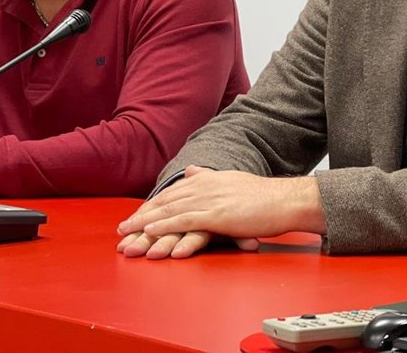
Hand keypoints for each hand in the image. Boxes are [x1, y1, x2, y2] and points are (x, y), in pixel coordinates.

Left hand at [115, 166, 324, 259]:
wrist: (285, 200)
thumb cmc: (263, 197)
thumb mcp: (231, 181)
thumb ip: (208, 177)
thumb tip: (191, 171)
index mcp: (207, 180)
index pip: (172, 194)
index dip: (151, 206)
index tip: (133, 218)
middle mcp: (204, 187)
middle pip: (165, 202)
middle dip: (141, 217)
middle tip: (121, 230)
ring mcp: (210, 200)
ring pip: (170, 212)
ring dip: (146, 225)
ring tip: (128, 235)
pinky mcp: (218, 214)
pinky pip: (186, 220)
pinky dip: (166, 226)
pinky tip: (151, 232)